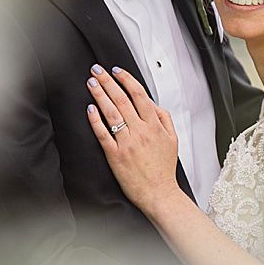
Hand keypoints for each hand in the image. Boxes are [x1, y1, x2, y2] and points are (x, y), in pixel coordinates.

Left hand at [86, 64, 181, 211]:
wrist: (159, 194)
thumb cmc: (164, 169)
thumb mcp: (173, 140)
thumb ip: (164, 119)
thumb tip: (154, 104)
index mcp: (154, 126)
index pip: (139, 95)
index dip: (126, 80)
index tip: (116, 71)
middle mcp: (141, 131)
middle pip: (122, 99)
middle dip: (108, 81)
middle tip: (97, 70)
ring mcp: (127, 143)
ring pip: (111, 113)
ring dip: (100, 95)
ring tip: (91, 83)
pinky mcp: (115, 155)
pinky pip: (103, 134)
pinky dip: (96, 120)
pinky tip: (90, 109)